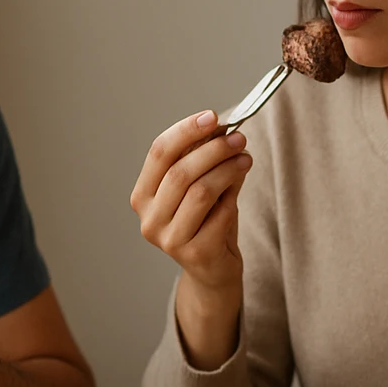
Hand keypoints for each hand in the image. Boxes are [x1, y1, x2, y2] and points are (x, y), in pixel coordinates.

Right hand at [130, 110, 251, 293]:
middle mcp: (149, 219)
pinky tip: (238, 189)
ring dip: (227, 170)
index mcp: (142, 196)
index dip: (185, 130)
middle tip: (238, 138)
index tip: (213, 116)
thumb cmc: (205, 222)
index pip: (159, 153)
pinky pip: (220, 214)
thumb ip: (205, 160)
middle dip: (214, 149)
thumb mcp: (200, 185)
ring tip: (245, 159)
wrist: (213, 270)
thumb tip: (221, 129)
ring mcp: (169, 240)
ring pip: (200, 191)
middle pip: (180, 171)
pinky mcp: (195, 254)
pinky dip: (233, 197)